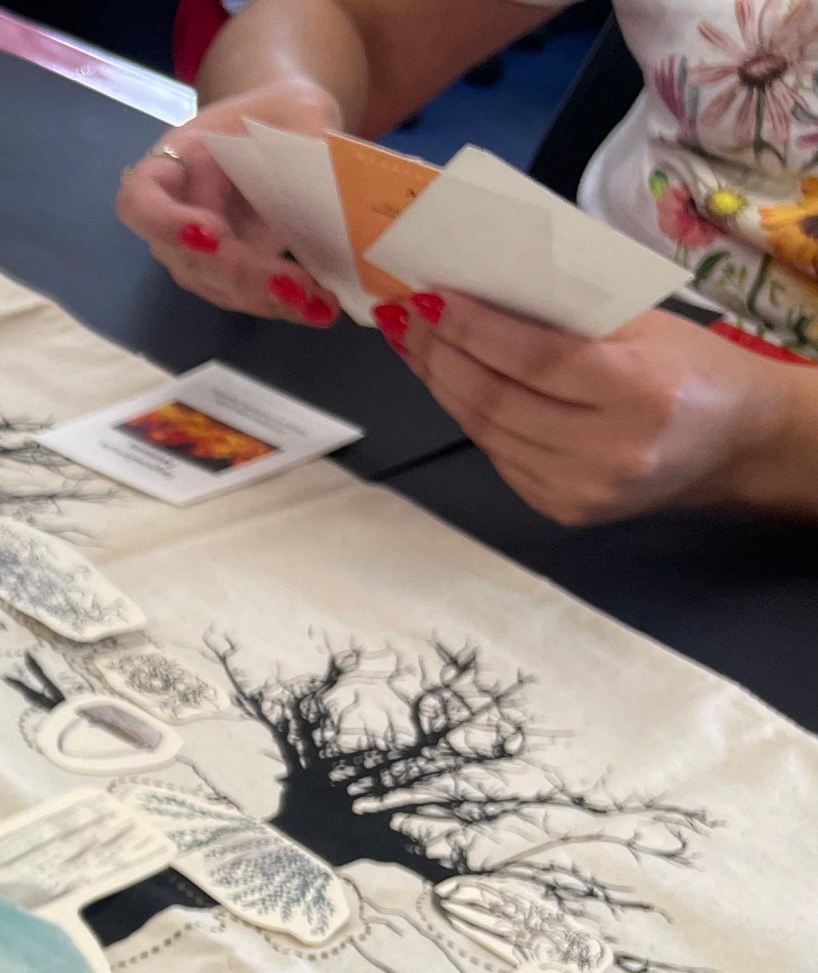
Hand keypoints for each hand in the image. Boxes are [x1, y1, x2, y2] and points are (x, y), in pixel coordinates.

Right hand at [116, 78, 345, 325]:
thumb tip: (328, 179)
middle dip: (239, 274)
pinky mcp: (234, 275)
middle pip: (187, 259)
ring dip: (266, 299)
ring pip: (220, 287)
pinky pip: (250, 295)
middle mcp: (176, 218)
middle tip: (290, 284)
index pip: (141, 202)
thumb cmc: (276, 113)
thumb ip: (306, 136)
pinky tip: (322, 305)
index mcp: (173, 165)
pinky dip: (286, 303)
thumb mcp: (297, 107)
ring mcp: (200, 254)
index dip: (166, 224)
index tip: (212, 234)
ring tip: (318, 302)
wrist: (287, 132)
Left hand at [385, 291, 817, 523]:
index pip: (533, 359)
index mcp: (638, 391)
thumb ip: (570, 315)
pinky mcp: (563, 510)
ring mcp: (581, 489)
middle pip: (496, 401)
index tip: (428, 297)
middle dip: (440, 357)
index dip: (472, 329)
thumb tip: (481, 291)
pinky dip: (470, 418)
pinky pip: (500, 457)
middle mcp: (607, 449)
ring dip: (442, 386)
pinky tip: (450, 385)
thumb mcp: (647, 328)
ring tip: (414, 346)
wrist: (739, 446)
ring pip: (487, 433)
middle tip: (405, 318)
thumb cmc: (693, 370)